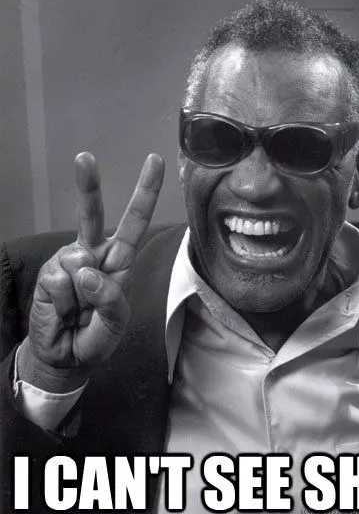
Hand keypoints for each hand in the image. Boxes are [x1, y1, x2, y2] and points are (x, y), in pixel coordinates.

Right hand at [19, 152, 163, 388]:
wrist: (64, 355)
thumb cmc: (96, 336)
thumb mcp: (116, 324)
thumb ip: (111, 300)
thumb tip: (88, 271)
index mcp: (119, 260)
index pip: (135, 222)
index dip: (145, 192)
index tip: (154, 160)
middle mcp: (94, 254)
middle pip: (92, 215)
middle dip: (88, 186)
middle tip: (85, 158)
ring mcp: (68, 261)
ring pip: (77, 260)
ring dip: (80, 294)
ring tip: (79, 310)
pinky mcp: (48, 273)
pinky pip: (59, 281)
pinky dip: (64, 302)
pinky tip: (64, 310)